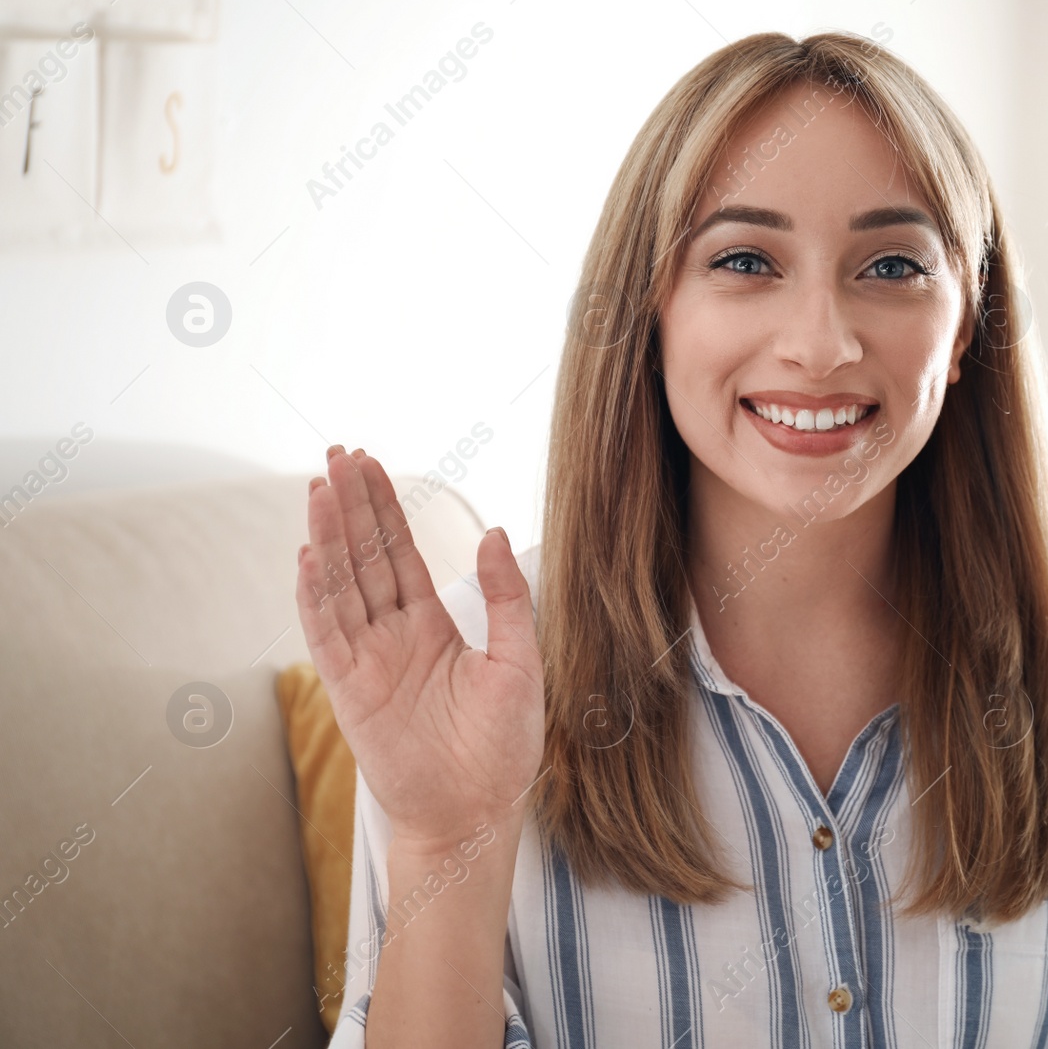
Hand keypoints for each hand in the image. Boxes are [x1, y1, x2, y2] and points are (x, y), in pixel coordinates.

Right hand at [294, 445, 544, 847]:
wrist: (477, 812)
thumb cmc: (503, 747)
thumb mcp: (520, 660)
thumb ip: (506, 598)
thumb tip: (491, 532)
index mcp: (430, 626)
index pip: (399, 554)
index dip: (383, 509)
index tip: (369, 464)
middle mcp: (392, 637)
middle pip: (364, 558)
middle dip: (351, 506)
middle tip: (336, 453)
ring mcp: (366, 661)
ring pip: (341, 586)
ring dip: (329, 538)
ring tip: (321, 487)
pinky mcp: (349, 691)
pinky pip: (327, 635)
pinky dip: (315, 596)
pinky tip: (307, 557)